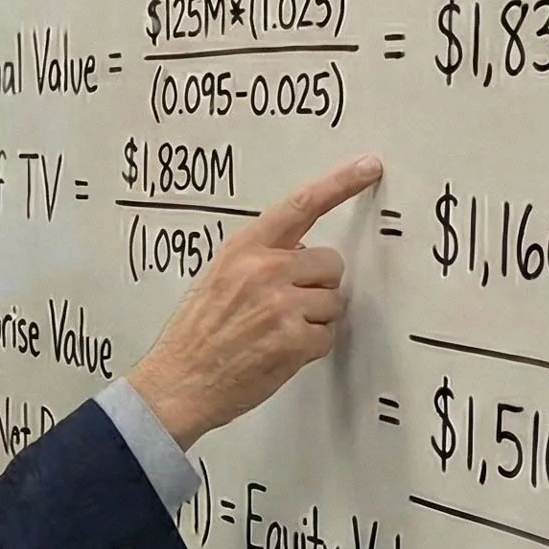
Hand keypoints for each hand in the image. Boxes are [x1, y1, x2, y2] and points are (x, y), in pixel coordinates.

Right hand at [130, 154, 383, 448]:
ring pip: (332, 303)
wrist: (179, 382)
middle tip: (285, 307)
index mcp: (243, 249)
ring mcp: (281, 305)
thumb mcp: (217, 278)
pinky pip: (327, 336)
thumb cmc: (197, 333)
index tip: (368, 166)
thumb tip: (300, 255)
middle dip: (317, 285)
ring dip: (313, 320)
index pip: (300, 205)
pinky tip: (279, 353)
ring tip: (274, 334)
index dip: (340, 183)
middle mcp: (264, 270)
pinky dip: (310, 348)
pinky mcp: (294, 340)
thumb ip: (259, 259)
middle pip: (330, 263)